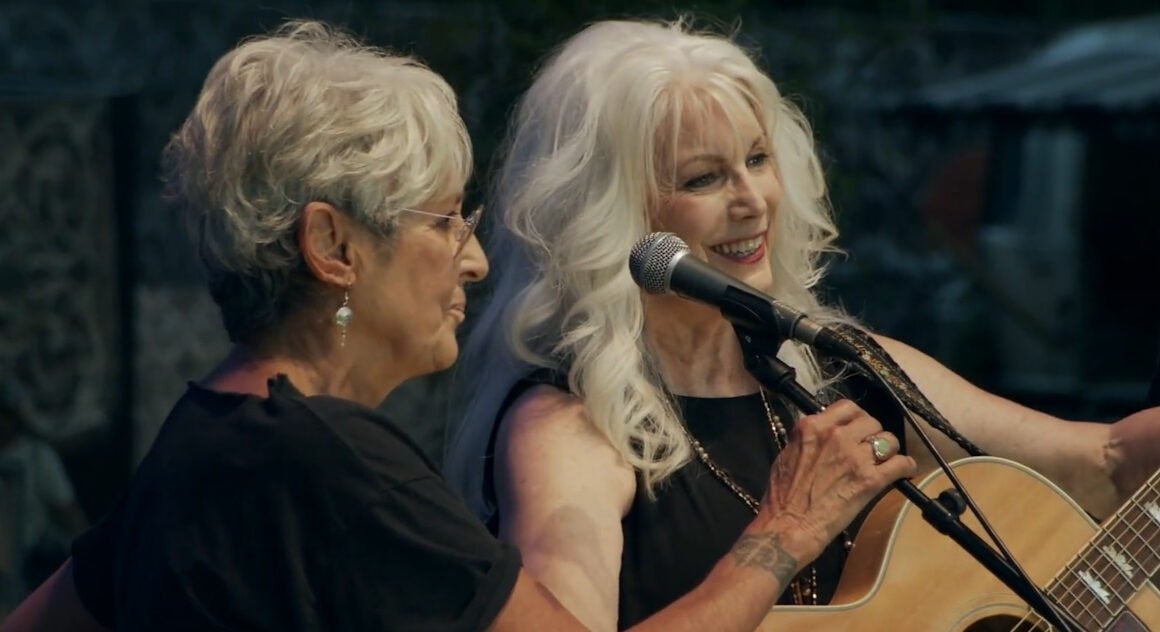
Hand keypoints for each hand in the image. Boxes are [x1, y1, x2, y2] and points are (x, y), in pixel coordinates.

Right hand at [757, 399, 916, 560]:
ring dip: (888, 449)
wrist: (789, 525)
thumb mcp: (787, 454)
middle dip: (872, 433)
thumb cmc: (783, 495)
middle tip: (869, 447)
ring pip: (888, 440)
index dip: (855, 418)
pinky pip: (901, 464)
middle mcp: (836, 435)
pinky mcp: (871, 480)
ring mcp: (855, 457)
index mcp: (812, 427)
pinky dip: (905, 466)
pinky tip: (903, 470)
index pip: (847, 407)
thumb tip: (824, 434)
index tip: (856, 428)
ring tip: (884, 460)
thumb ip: (809, 439)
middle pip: (871, 421)